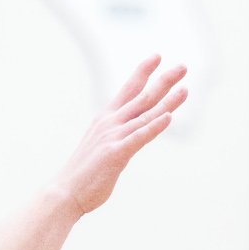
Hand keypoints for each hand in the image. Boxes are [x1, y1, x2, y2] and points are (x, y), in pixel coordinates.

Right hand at [53, 56, 187, 216]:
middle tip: (183, 67)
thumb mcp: (101, 147)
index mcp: (105, 120)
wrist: (64, 193)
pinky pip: (139, 138)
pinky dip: (154, 127)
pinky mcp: (115, 154)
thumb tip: (129, 136)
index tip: (157, 56)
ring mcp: (113, 138)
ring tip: (185, 89)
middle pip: (142, 97)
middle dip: (163, 81)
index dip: (143, 72)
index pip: (128, 90)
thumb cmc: (83, 174)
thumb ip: (117, 137)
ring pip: (146, 115)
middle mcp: (110, 124)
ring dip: (167, 102)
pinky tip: (168, 117)